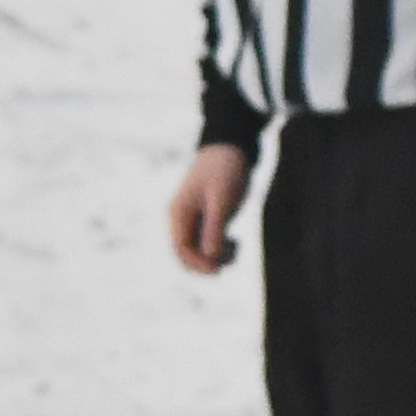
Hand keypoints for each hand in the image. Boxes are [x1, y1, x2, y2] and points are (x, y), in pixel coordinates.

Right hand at [169, 143, 252, 273]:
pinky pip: (209, 241)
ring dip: (216, 256)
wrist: (231, 146)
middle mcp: (182, 219)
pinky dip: (221, 246)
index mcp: (178, 214)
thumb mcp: (222, 200)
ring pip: (199, 249)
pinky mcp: (207, 217)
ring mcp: (194, 219)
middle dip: (206, 262)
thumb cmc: (225, 169)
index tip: (218, 270)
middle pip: (187, 253)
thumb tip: (211, 257)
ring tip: (236, 248)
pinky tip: (236, 242)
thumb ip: (214, 228)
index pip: (181, 249)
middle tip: (230, 260)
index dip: (197, 263)